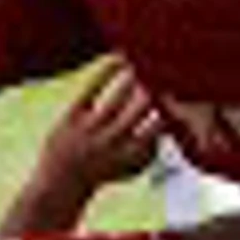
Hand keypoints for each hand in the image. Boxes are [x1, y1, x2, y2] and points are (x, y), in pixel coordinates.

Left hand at [34, 63, 173, 208]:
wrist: (61, 180)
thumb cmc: (103, 171)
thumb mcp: (133, 169)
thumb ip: (154, 150)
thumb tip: (171, 125)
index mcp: (131, 154)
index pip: (158, 124)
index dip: (170, 104)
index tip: (178, 89)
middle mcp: (112, 141)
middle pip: (141, 108)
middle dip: (154, 87)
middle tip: (164, 68)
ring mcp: (90, 128)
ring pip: (118, 97)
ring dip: (134, 76)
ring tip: (144, 59)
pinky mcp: (72, 116)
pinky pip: (92, 88)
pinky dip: (107, 72)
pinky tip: (118, 59)